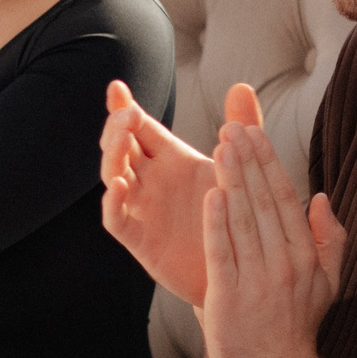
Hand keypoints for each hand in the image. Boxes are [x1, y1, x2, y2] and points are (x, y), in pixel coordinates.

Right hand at [100, 80, 262, 302]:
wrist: (244, 272)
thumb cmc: (240, 217)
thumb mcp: (241, 168)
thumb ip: (240, 127)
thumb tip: (241, 85)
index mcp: (171, 159)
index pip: (139, 127)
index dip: (124, 107)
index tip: (117, 87)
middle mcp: (151, 181)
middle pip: (120, 147)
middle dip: (118, 127)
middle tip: (127, 114)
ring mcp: (142, 209)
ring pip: (113, 176)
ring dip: (112, 156)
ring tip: (121, 138)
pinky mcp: (140, 240)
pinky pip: (117, 220)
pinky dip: (112, 202)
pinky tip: (118, 185)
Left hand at [198, 122, 345, 357]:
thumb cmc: (297, 326)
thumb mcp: (328, 283)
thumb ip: (331, 239)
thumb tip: (322, 197)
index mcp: (306, 255)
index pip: (286, 198)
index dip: (269, 162)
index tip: (253, 131)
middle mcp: (285, 263)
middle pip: (264, 201)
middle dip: (247, 160)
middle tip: (231, 125)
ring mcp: (258, 280)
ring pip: (243, 220)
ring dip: (232, 180)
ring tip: (220, 146)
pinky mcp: (230, 296)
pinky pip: (223, 253)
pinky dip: (217, 224)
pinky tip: (210, 195)